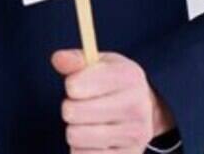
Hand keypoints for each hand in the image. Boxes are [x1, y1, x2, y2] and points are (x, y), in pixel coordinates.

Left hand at [52, 49, 175, 153]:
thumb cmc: (112, 83)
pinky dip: (80, 149)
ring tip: (86, 123)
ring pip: (76, 136)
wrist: (145, 110)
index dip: (70, 86)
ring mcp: (135, 135)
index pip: (75, 86)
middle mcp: (137, 106)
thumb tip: (58, 59)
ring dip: (73, 130)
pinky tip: (92, 141)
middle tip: (80, 106)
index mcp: (128, 77)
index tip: (76, 86)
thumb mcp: (98, 64)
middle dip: (69, 108)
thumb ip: (75, 60)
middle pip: (72, 112)